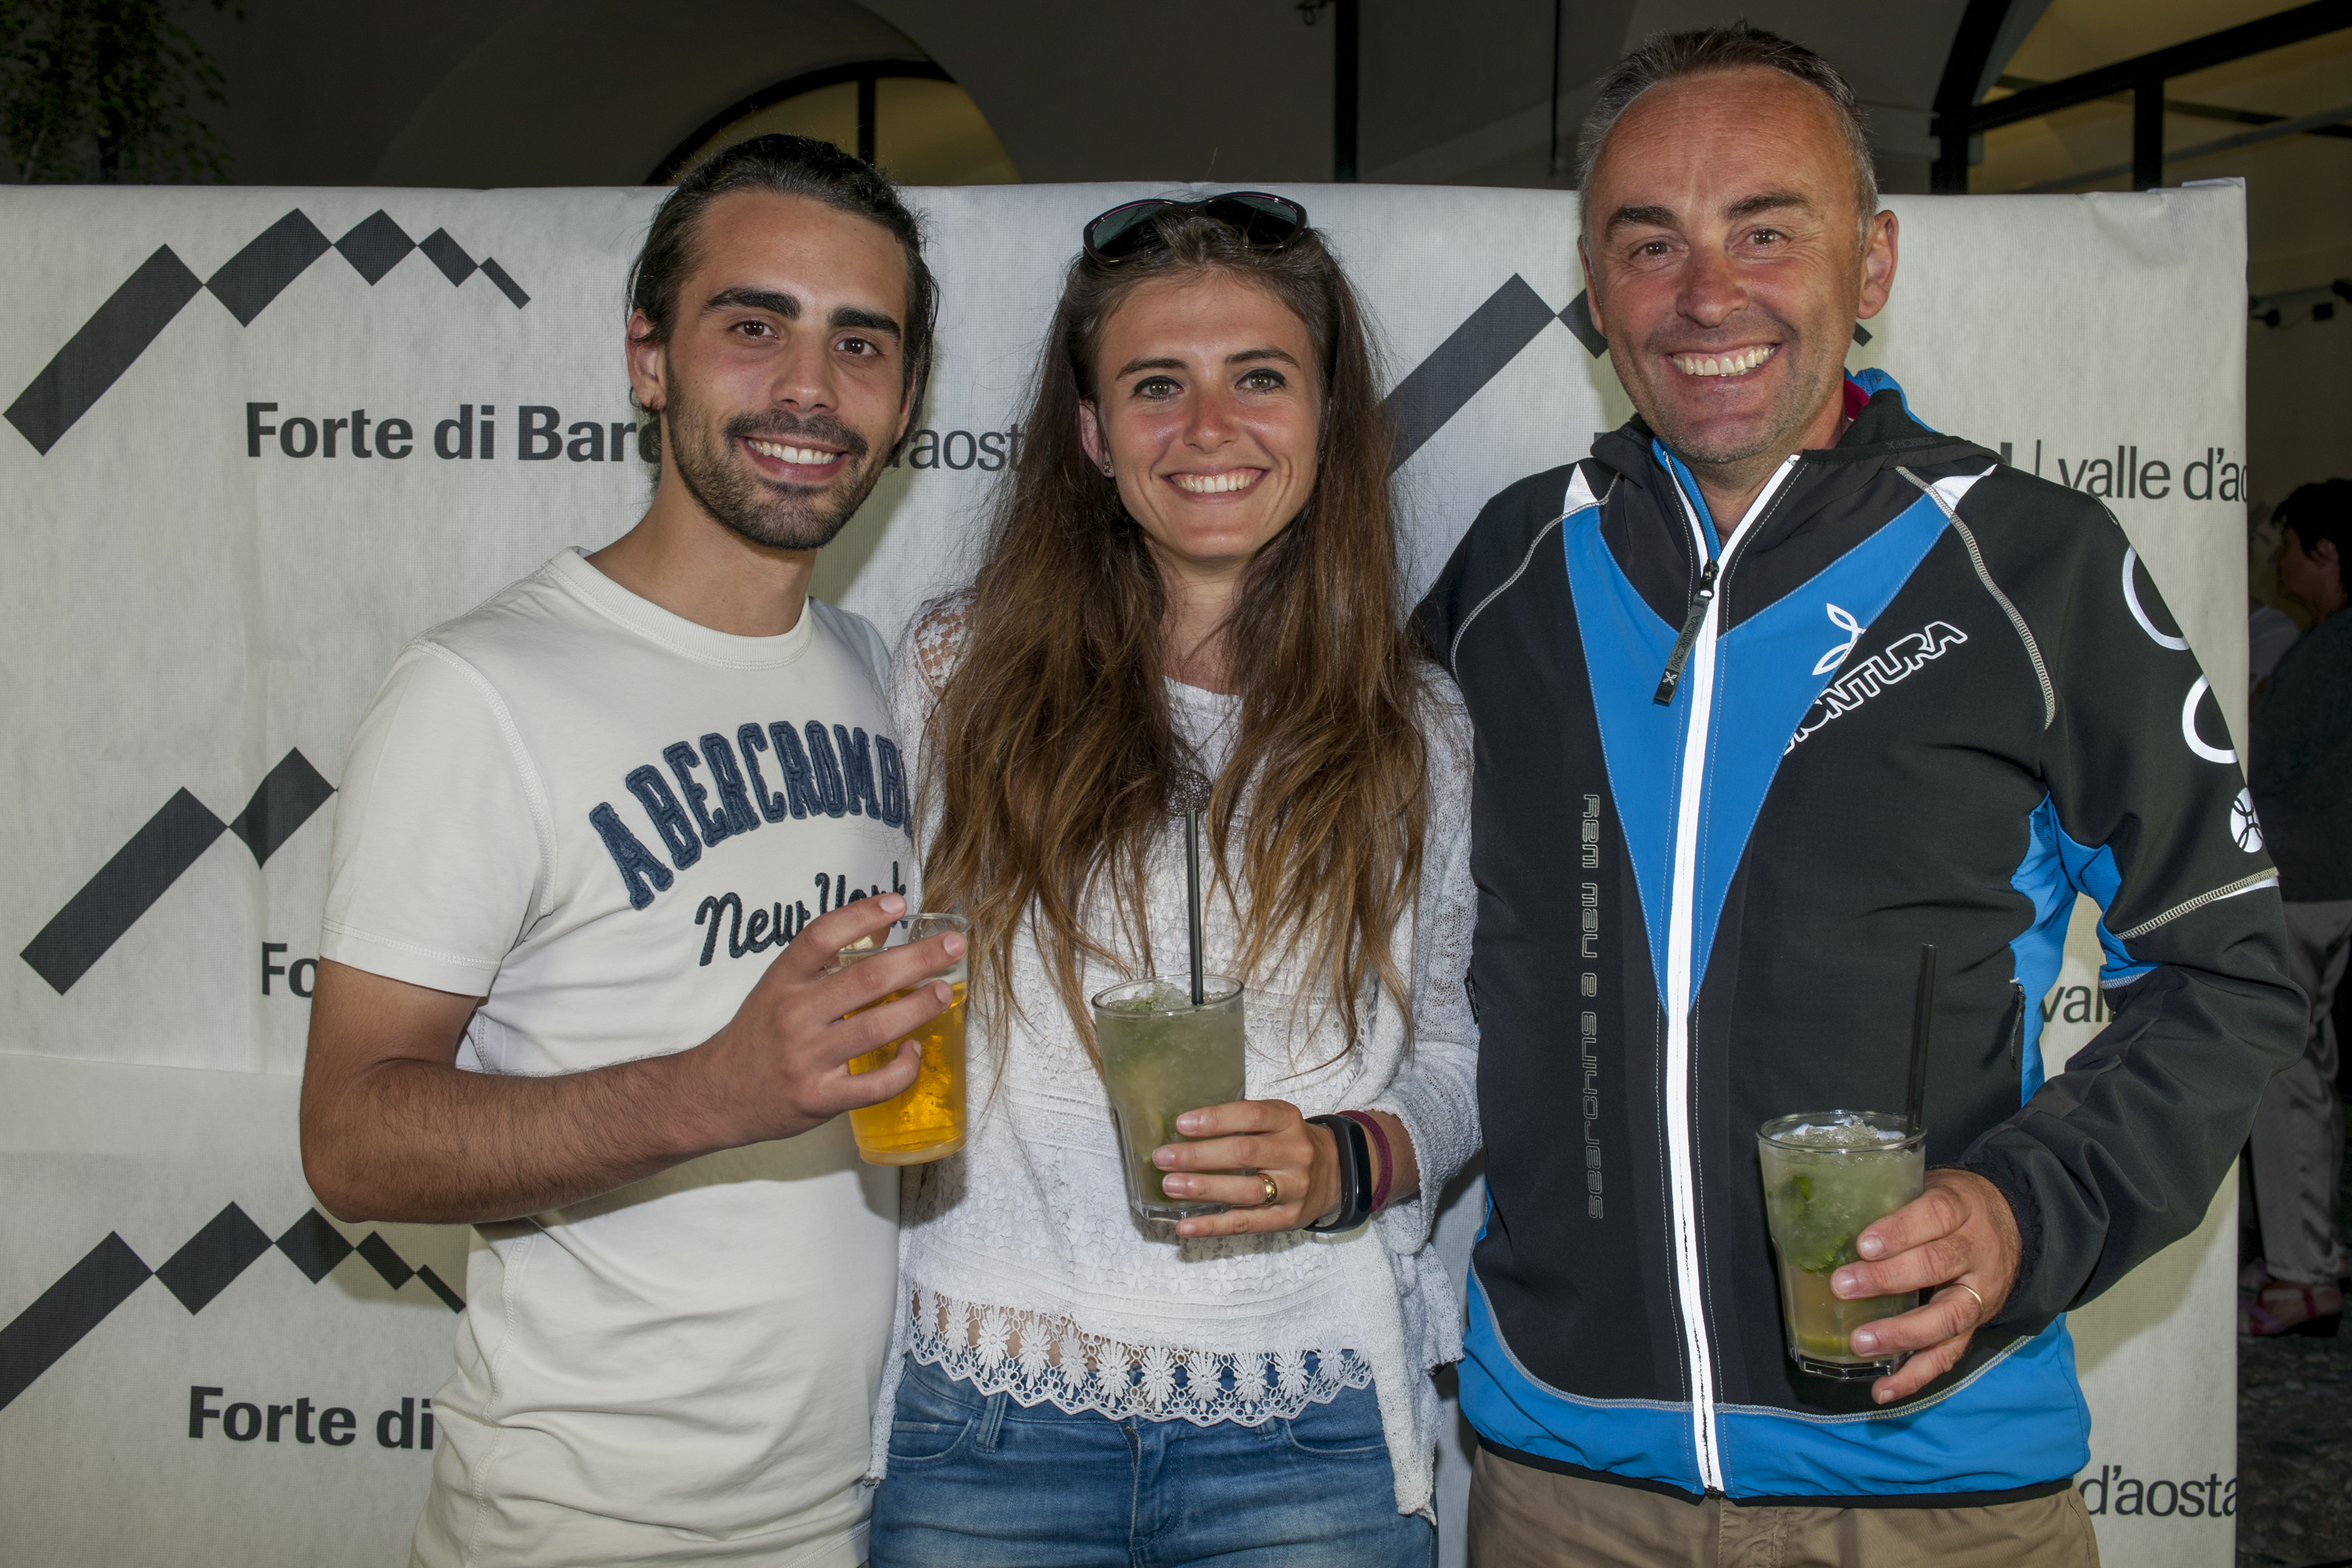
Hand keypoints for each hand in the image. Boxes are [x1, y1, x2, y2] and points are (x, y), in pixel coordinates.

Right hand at [688, 893, 961, 1146]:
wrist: (713, 1095)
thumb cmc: (756, 1037)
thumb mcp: (776, 989)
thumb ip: (821, 964)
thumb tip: (884, 931)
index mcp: (781, 981)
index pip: (821, 937)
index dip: (862, 915)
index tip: (898, 904)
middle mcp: (794, 1016)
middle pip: (864, 979)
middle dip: (917, 959)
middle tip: (953, 946)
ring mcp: (806, 1059)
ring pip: (875, 1028)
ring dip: (918, 1007)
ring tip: (944, 992)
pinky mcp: (818, 1098)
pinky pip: (873, 1084)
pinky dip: (902, 1068)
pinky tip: (914, 1051)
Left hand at [1153, 1099, 1337, 1237]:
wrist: (1337, 1174)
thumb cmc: (1291, 1144)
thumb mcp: (1278, 1121)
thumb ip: (1241, 1123)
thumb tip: (1183, 1130)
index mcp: (1289, 1121)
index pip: (1252, 1116)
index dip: (1216, 1119)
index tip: (1182, 1124)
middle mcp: (1295, 1153)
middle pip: (1244, 1153)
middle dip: (1198, 1156)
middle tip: (1163, 1158)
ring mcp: (1294, 1188)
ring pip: (1245, 1190)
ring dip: (1203, 1188)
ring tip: (1171, 1186)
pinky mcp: (1287, 1218)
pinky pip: (1246, 1223)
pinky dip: (1212, 1225)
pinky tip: (1185, 1226)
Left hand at [1832, 1168, 2021, 1403]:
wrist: (2012, 1228)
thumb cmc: (1948, 1208)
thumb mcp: (1928, 1186)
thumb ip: (1889, 1200)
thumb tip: (1821, 1212)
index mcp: (1961, 1208)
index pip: (1935, 1216)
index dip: (1899, 1231)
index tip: (1863, 1244)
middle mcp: (1975, 1253)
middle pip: (1937, 1265)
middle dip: (1888, 1279)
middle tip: (1843, 1286)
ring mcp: (1978, 1295)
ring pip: (1947, 1317)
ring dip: (1901, 1333)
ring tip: (1860, 1342)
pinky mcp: (1975, 1328)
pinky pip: (1949, 1355)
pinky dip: (1915, 1377)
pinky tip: (1883, 1389)